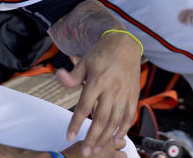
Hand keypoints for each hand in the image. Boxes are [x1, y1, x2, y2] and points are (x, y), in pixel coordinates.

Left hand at [55, 31, 141, 156]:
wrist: (125, 45)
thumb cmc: (102, 54)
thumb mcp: (84, 62)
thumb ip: (73, 76)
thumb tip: (59, 76)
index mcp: (97, 80)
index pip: (84, 106)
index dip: (76, 123)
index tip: (69, 136)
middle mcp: (112, 89)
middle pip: (101, 118)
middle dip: (92, 137)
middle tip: (86, 152)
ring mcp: (124, 93)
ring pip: (116, 120)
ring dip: (106, 137)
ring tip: (98, 149)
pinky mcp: (133, 95)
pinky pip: (129, 116)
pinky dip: (124, 128)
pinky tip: (116, 138)